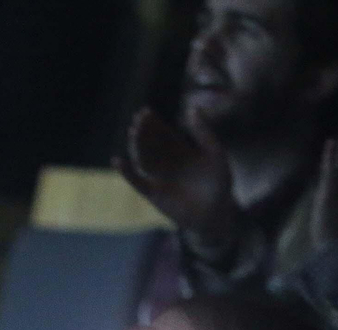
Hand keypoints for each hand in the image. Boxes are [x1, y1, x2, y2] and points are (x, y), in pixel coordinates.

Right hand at [116, 108, 238, 257]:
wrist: (216, 215)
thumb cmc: (220, 185)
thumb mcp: (216, 154)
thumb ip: (204, 133)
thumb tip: (192, 107)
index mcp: (182, 153)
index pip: (164, 134)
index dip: (154, 124)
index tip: (145, 112)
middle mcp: (169, 165)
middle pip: (151, 145)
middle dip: (143, 132)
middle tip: (137, 119)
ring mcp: (160, 179)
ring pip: (143, 159)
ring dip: (136, 146)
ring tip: (132, 133)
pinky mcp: (154, 195)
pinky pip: (137, 182)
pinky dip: (127, 173)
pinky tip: (118, 161)